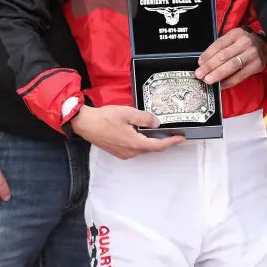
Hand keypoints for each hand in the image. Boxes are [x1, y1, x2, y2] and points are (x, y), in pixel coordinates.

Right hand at [69, 105, 183, 159]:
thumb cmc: (104, 118)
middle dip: (164, 142)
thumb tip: (156, 123)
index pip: (158, 146)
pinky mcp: (117, 151)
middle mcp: (130, 152)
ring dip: (152, 142)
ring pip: (143, 149)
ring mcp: (123, 153)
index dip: (172, 142)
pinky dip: (142, 142)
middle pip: (152, 148)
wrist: (85, 124)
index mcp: (135, 144)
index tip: (181, 139)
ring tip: (160, 133)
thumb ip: (145, 118)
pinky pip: (135, 148)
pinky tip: (143, 133)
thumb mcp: (128, 113)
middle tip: (173, 134)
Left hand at [196, 27, 266, 87]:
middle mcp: (245, 42)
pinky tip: (221, 85)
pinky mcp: (257, 65)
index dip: (207, 55)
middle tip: (200, 74)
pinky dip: (229, 82)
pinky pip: (240, 76)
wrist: (264, 45)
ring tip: (208, 80)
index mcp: (236, 34)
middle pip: (224, 56)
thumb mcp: (233, 39)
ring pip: (232, 66)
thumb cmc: (244, 43)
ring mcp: (252, 54)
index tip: (199, 63)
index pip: (219, 44)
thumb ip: (220, 48)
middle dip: (210, 66)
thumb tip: (204, 63)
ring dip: (218, 74)